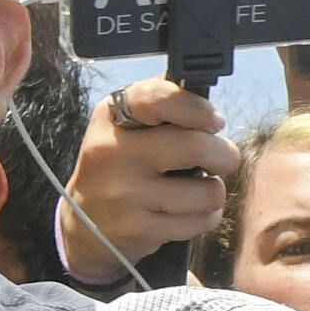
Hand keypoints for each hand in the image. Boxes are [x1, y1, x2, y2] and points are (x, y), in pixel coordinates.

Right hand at [69, 79, 237, 283]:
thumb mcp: (123, 121)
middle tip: (222, 159)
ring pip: (208, 191)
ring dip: (215, 190)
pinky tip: (188, 211)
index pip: (159, 99)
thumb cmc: (119, 161)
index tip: (216, 122)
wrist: (84, 221)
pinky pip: (201, 221)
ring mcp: (125, 194)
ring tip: (199, 188)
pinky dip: (206, 216)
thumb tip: (200, 81)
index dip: (198, 109)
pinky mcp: (140, 229)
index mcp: (111, 116)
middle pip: (196, 147)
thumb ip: (160, 100)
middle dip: (225, 154)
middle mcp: (113, 152)